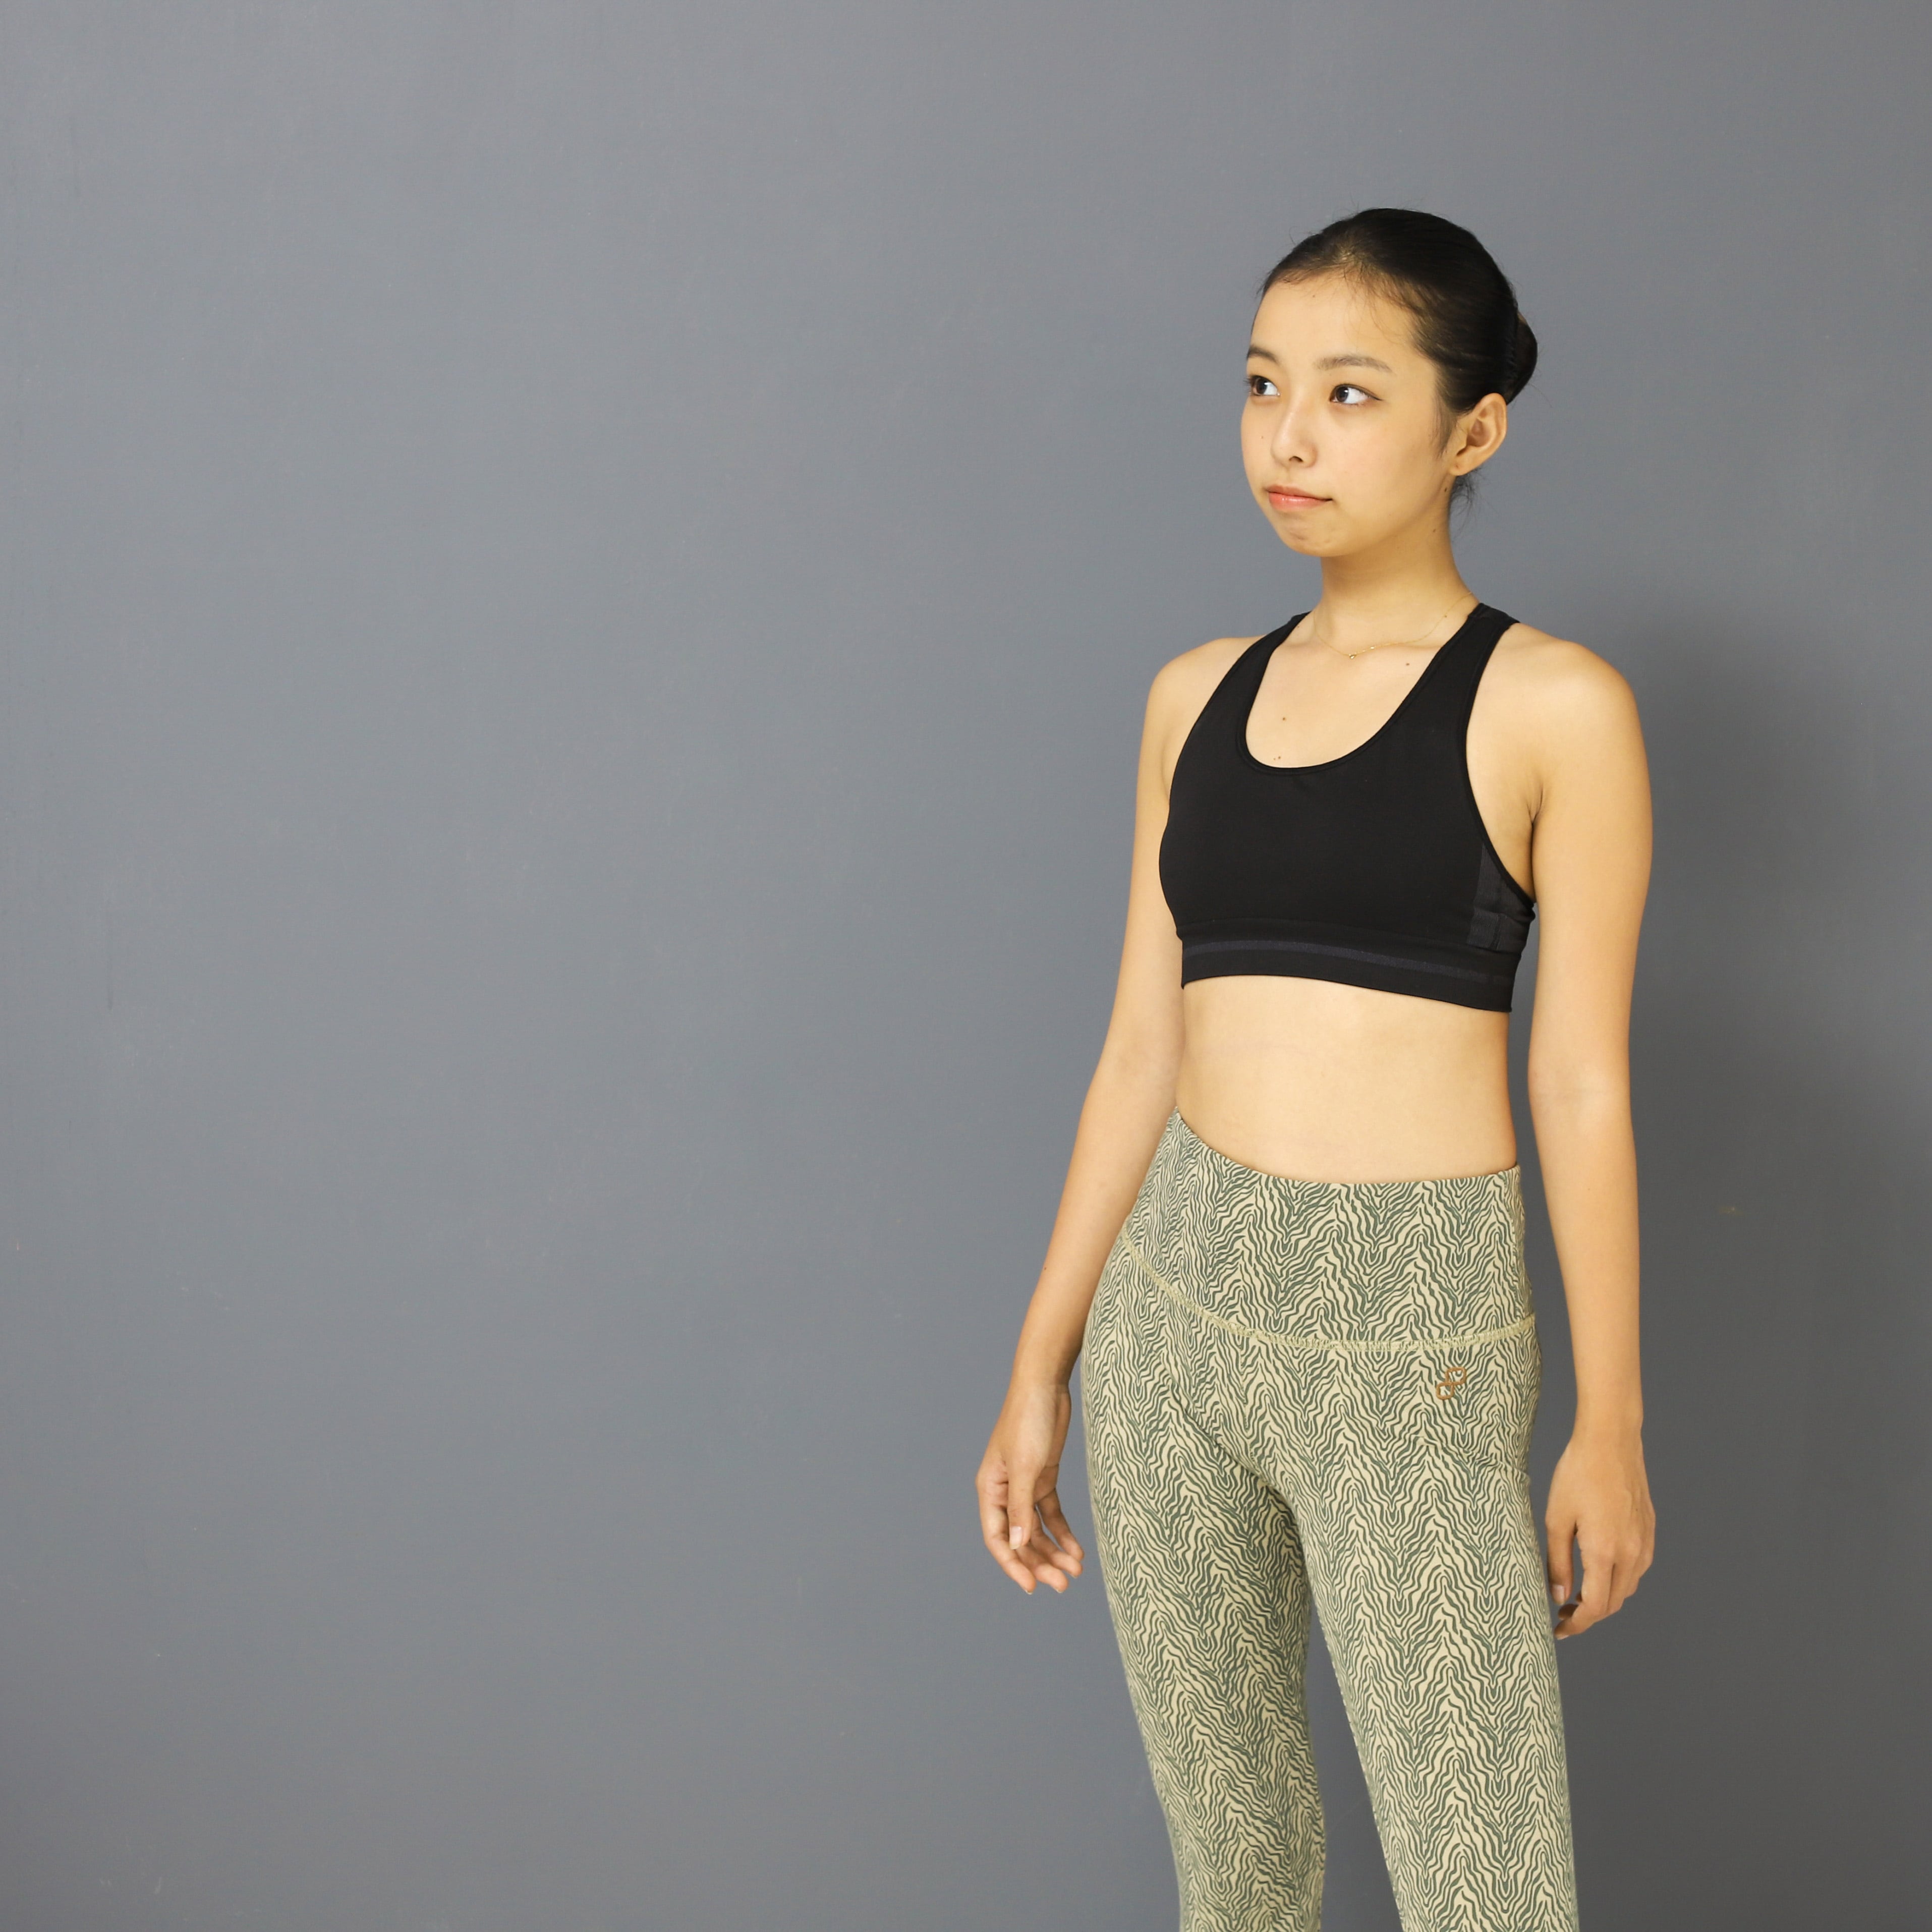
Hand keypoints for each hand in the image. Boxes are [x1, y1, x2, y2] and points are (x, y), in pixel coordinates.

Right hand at [976, 1380, 1085, 1594]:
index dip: (1013, 1564)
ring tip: (1075, 1570)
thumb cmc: (1028, 1420)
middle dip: (1040, 1563)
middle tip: (1063, 1584)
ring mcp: (1025, 1486)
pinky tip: (1076, 1549)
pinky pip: (1051, 1514)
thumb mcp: (1025, 1466)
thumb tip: (1018, 1545)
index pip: (998, 1537)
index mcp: (990, 1489)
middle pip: (1020, 1538)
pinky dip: (1063, 1532)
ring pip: (1037, 1530)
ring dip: (1054, 1551)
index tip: (1031, 1587)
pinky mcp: (1043, 1478)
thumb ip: (1021, 1507)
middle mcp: (1004, 1491)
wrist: (1046, 1386)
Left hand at [1545, 1428, 1654, 1637]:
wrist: (1611, 1441)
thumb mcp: (1556, 1518)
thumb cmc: (1577, 1474)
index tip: (1558, 1631)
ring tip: (1576, 1596)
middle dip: (1588, 1616)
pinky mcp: (1648, 1531)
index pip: (1595, 1607)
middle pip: (1612, 1603)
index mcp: (1605, 1552)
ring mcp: (1644, 1543)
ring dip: (1603, 1599)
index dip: (1576, 1625)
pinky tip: (1597, 1571)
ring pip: (1626, 1588)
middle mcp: (1631, 1553)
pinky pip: (1635, 1569)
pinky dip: (1616, 1580)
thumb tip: (1559, 1598)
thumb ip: (1557, 1562)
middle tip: (1562, 1616)